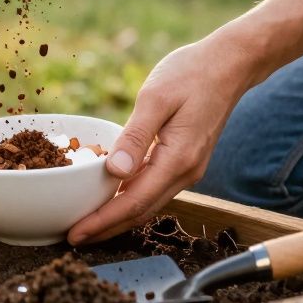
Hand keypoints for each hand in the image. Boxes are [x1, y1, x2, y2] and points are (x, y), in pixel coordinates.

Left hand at [67, 31, 262, 244]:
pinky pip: (154, 189)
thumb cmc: (191, 74)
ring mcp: (188, 169)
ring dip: (118, 218)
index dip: (103, 221)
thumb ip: (136, 136)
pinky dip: (131, 200)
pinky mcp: (185, 161)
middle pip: (141, 212)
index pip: (134, 202)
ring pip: (148, 204)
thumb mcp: (156, 98)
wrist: (229, 64)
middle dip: (106, 228)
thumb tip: (115, 172)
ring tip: (87, 224)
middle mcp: (186, 172)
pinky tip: (111, 199)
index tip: (76, 233)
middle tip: (73, 238)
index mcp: (177, 160)